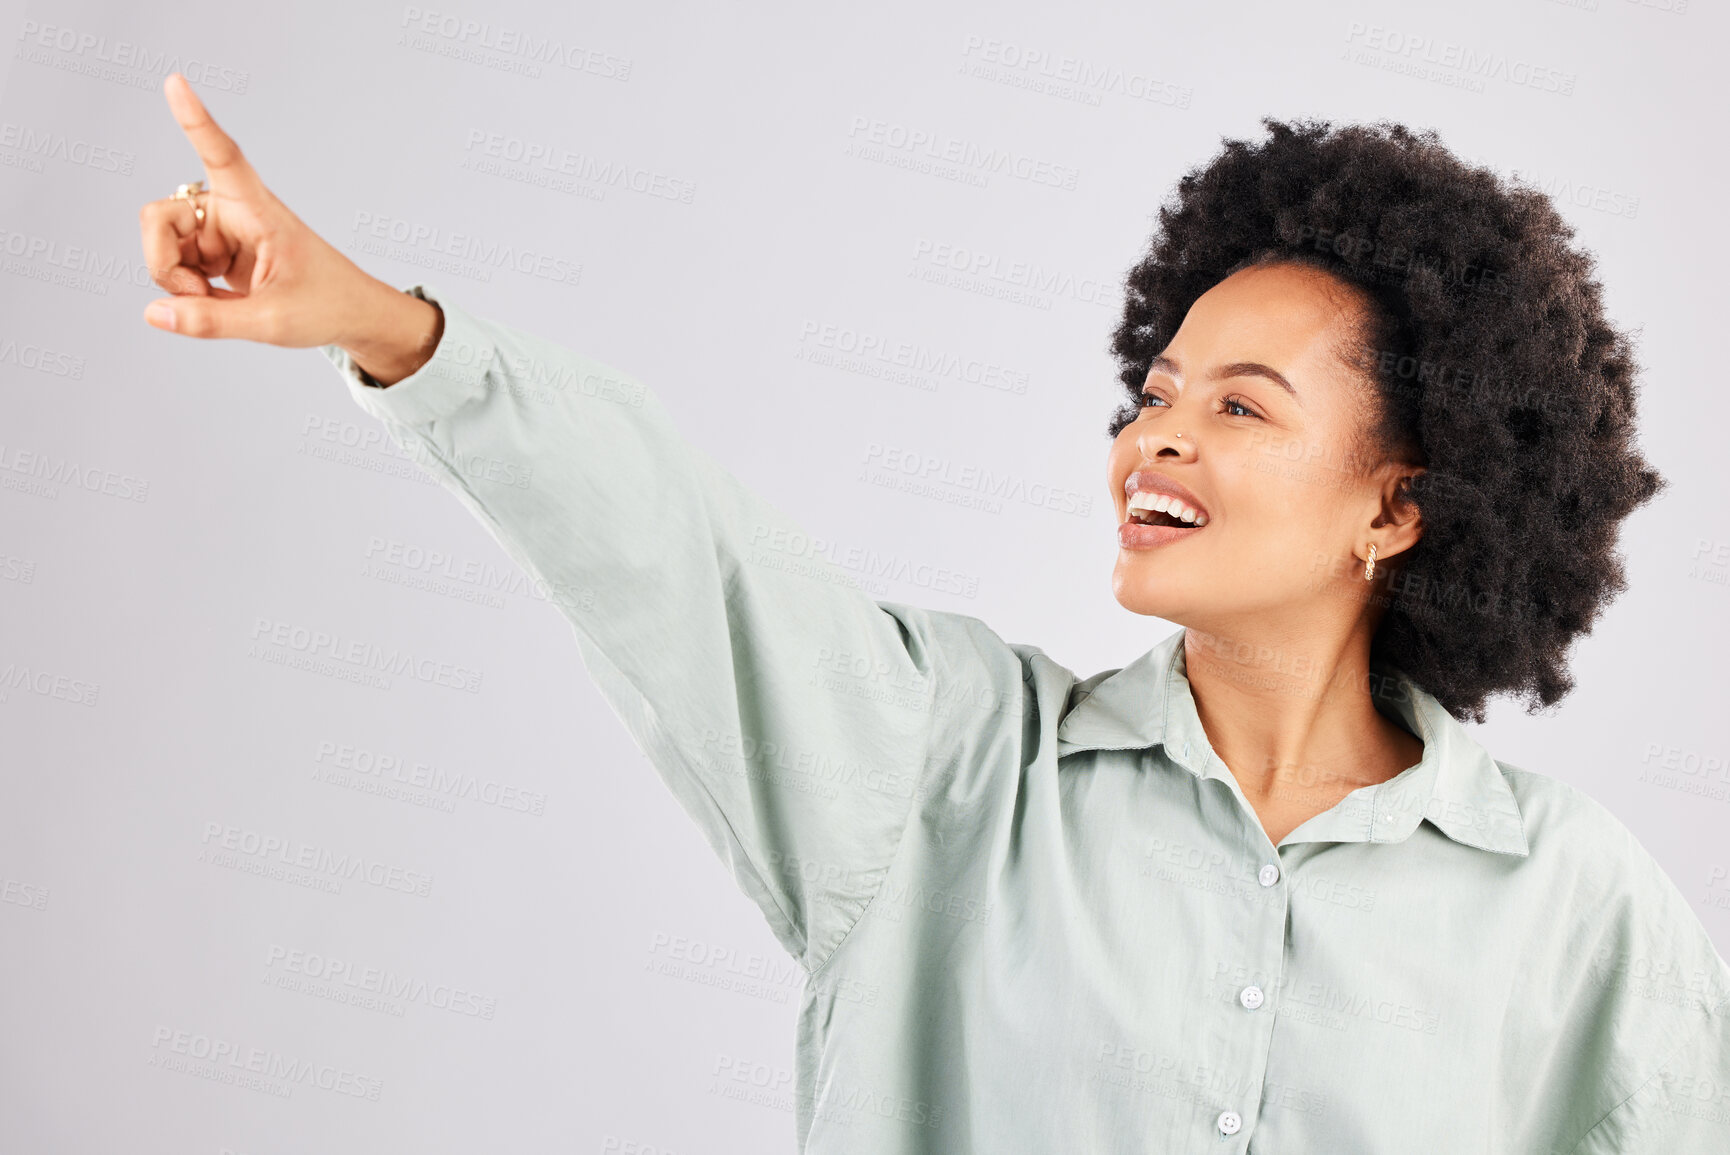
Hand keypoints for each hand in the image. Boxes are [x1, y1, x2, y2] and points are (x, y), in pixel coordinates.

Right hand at [138, 72, 393, 349]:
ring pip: (160, 243)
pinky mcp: (214, 249)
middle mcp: (232, 210)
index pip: (223, 156)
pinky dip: (185, 289)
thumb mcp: (273, 322)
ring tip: (215, 298)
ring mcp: (219, 229)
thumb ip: (211, 320)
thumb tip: (154, 312)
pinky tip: (216, 298)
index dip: (197, 121)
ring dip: (175, 278)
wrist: (351, 316)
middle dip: (163, 262)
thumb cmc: (326, 306)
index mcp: (257, 210)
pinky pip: (172, 264)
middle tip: (196, 294)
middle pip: (158, 217)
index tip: (176, 81)